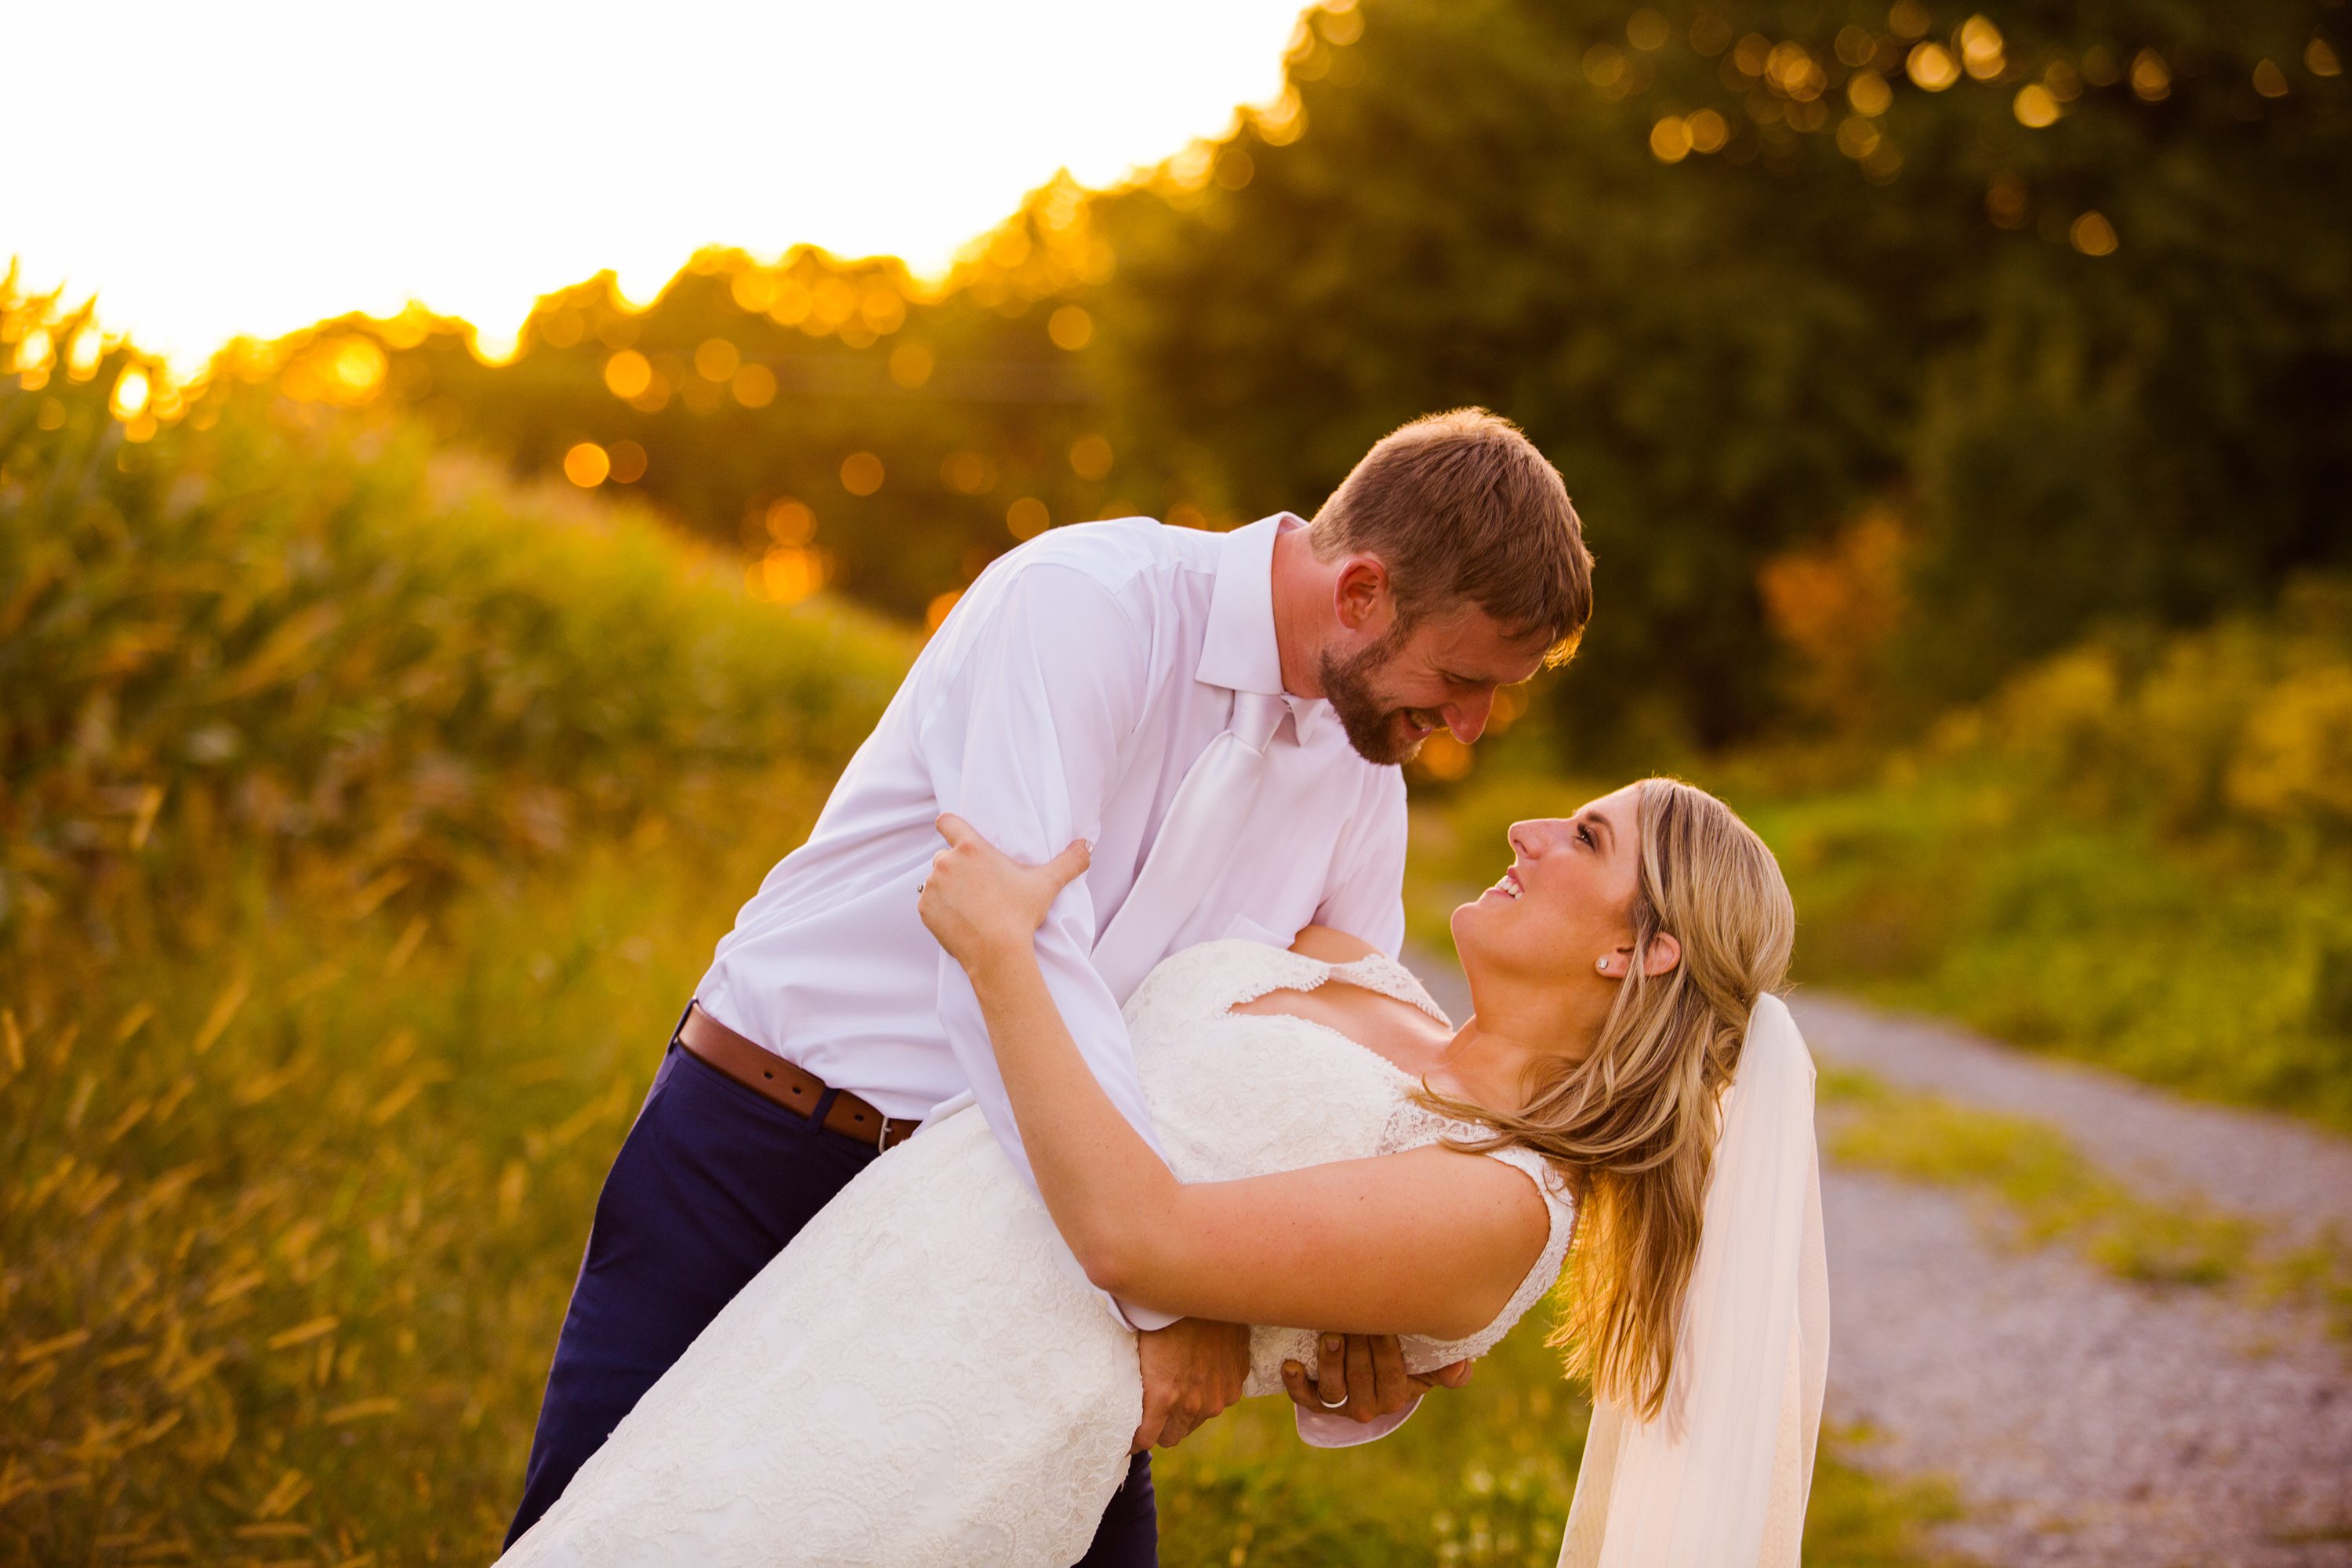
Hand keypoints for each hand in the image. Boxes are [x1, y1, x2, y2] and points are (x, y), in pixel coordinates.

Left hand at [917, 813, 1090, 970]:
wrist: (997, 954)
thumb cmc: (1020, 915)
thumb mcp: (1046, 884)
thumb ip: (1069, 861)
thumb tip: (1088, 846)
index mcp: (971, 848)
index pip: (947, 822)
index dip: (951, 826)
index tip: (958, 836)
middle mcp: (945, 862)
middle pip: (945, 855)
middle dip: (958, 867)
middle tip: (980, 886)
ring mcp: (932, 886)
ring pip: (937, 880)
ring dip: (949, 888)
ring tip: (972, 906)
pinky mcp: (925, 909)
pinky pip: (929, 903)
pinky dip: (940, 909)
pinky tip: (961, 920)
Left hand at [1132, 1317, 1250, 1452]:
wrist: (1201, 1291)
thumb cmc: (1161, 1315)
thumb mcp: (1138, 1351)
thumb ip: (1138, 1387)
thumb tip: (1128, 1405)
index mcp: (1162, 1397)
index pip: (1146, 1441)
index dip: (1135, 1439)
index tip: (1130, 1436)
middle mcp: (1193, 1403)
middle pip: (1172, 1436)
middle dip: (1161, 1427)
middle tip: (1154, 1409)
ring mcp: (1218, 1395)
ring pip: (1197, 1420)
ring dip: (1187, 1411)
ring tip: (1180, 1385)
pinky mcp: (1235, 1383)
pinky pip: (1219, 1399)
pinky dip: (1210, 1391)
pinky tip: (1202, 1370)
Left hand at [1281, 1333, 1471, 1424]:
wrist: (1370, 1368)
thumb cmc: (1404, 1356)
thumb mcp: (1429, 1362)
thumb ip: (1448, 1367)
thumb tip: (1458, 1369)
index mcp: (1397, 1397)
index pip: (1393, 1374)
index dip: (1387, 1349)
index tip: (1382, 1321)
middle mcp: (1368, 1406)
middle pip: (1361, 1377)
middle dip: (1358, 1345)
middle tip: (1353, 1314)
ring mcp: (1339, 1405)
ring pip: (1333, 1389)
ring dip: (1330, 1361)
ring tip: (1329, 1334)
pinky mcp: (1314, 1401)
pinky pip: (1304, 1398)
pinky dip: (1295, 1383)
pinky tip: (1290, 1364)